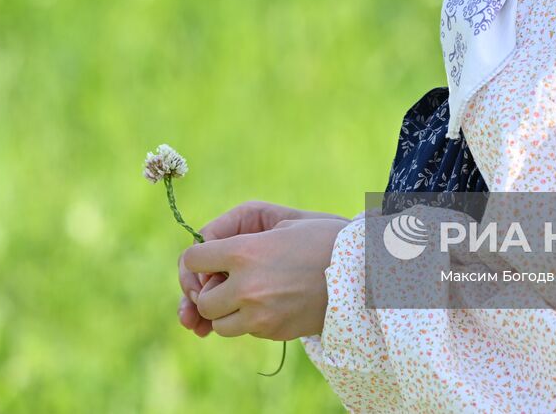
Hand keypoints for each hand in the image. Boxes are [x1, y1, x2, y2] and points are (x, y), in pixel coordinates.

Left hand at [181, 216, 350, 340]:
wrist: (363, 271)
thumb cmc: (324, 238)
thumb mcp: (281, 224)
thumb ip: (238, 241)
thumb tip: (206, 265)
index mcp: (244, 252)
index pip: (192, 260)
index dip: (198, 259)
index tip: (210, 259)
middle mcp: (246, 287)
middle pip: (202, 300)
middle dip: (211, 291)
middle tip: (230, 281)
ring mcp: (260, 315)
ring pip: (221, 324)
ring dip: (228, 312)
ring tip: (251, 295)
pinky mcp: (275, 332)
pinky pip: (248, 331)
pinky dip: (252, 321)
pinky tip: (273, 302)